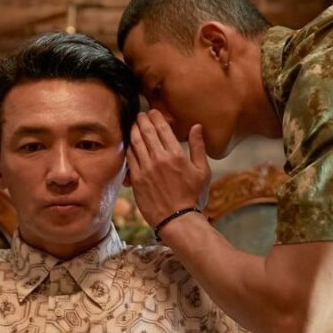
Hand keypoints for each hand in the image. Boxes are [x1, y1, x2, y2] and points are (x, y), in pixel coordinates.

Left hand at [127, 110, 210, 228]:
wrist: (177, 219)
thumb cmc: (193, 196)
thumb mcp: (203, 171)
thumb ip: (198, 147)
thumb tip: (197, 127)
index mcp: (176, 155)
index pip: (162, 129)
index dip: (156, 117)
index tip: (153, 112)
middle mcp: (159, 159)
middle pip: (146, 132)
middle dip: (142, 120)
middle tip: (141, 114)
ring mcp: (146, 169)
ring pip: (136, 142)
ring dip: (134, 130)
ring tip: (134, 124)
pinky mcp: (136, 179)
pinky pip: (130, 158)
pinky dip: (129, 147)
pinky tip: (130, 143)